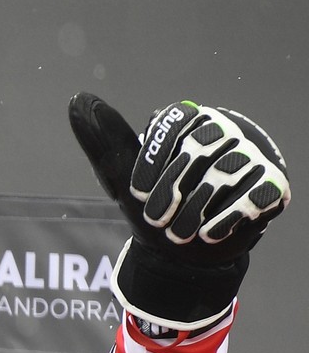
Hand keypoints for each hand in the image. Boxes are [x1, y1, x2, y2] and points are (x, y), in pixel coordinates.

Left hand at [70, 92, 288, 328]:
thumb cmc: (151, 205)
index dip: (154, 160)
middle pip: (200, 148)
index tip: (137, 193)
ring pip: (225, 174)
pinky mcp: (272, 185)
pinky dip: (225, 220)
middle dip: (171, 189)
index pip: (176, 121)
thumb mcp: (120, 174)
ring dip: (193, 211)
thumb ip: (102, 138)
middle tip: (155, 220)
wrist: (184, 253)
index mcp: (190, 123)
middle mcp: (225, 132)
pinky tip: (208, 234)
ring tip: (178, 234)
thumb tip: (78, 99)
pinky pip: (254, 196)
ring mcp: (252, 157)